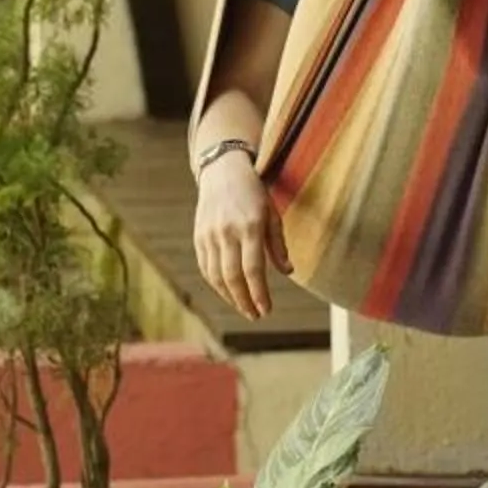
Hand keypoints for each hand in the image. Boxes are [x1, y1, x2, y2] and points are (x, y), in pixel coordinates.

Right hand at [193, 155, 287, 320]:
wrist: (222, 171)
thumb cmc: (253, 193)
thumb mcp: (272, 213)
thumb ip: (277, 244)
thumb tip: (288, 272)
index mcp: (250, 226)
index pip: (253, 269)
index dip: (259, 294)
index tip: (266, 310)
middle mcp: (227, 231)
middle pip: (233, 277)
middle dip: (244, 301)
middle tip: (255, 315)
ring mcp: (209, 235)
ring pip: (216, 276)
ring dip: (230, 297)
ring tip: (243, 307)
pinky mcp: (199, 237)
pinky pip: (206, 267)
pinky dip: (216, 284)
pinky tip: (228, 292)